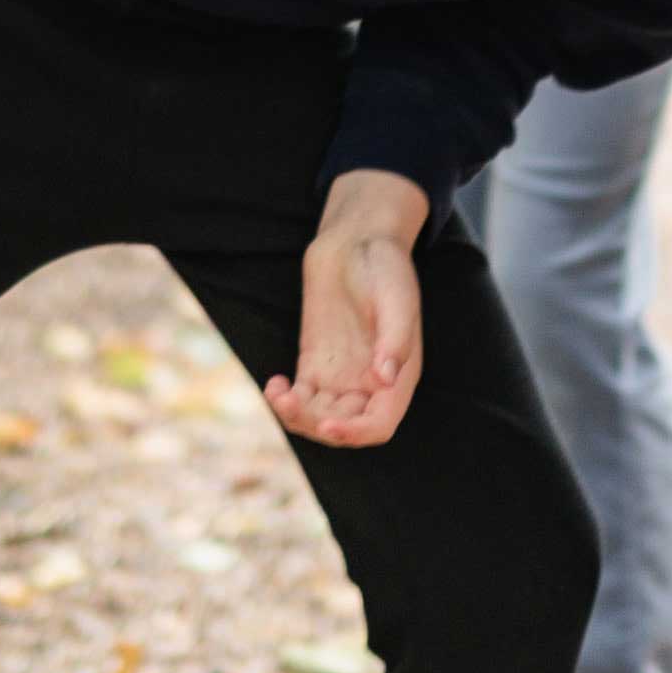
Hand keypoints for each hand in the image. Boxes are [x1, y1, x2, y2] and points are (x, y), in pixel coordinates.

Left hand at [273, 169, 429, 444]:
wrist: (354, 239)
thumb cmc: (384, 264)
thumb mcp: (396, 296)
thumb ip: (395, 338)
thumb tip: (386, 379)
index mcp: (398, 374)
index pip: (379, 424)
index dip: (355, 433)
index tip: (327, 424)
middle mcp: (371, 382)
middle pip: (345, 426)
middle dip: (317, 425)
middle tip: (291, 403)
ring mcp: (342, 375)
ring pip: (319, 417)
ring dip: (297, 417)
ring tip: (278, 394)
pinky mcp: (316, 364)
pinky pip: (301, 398)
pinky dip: (285, 401)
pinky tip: (274, 384)